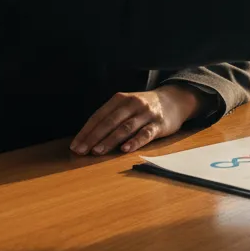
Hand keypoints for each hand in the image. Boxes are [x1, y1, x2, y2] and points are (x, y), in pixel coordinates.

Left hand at [70, 84, 201, 156]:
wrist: (174, 101)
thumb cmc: (143, 107)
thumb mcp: (126, 105)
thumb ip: (110, 117)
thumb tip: (87, 139)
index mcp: (121, 99)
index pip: (99, 116)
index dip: (86, 131)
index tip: (75, 146)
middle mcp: (133, 104)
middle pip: (110, 121)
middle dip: (94, 137)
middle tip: (82, 151)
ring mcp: (147, 114)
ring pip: (125, 128)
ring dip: (110, 140)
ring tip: (97, 152)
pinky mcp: (159, 124)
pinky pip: (145, 134)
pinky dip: (134, 142)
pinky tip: (124, 149)